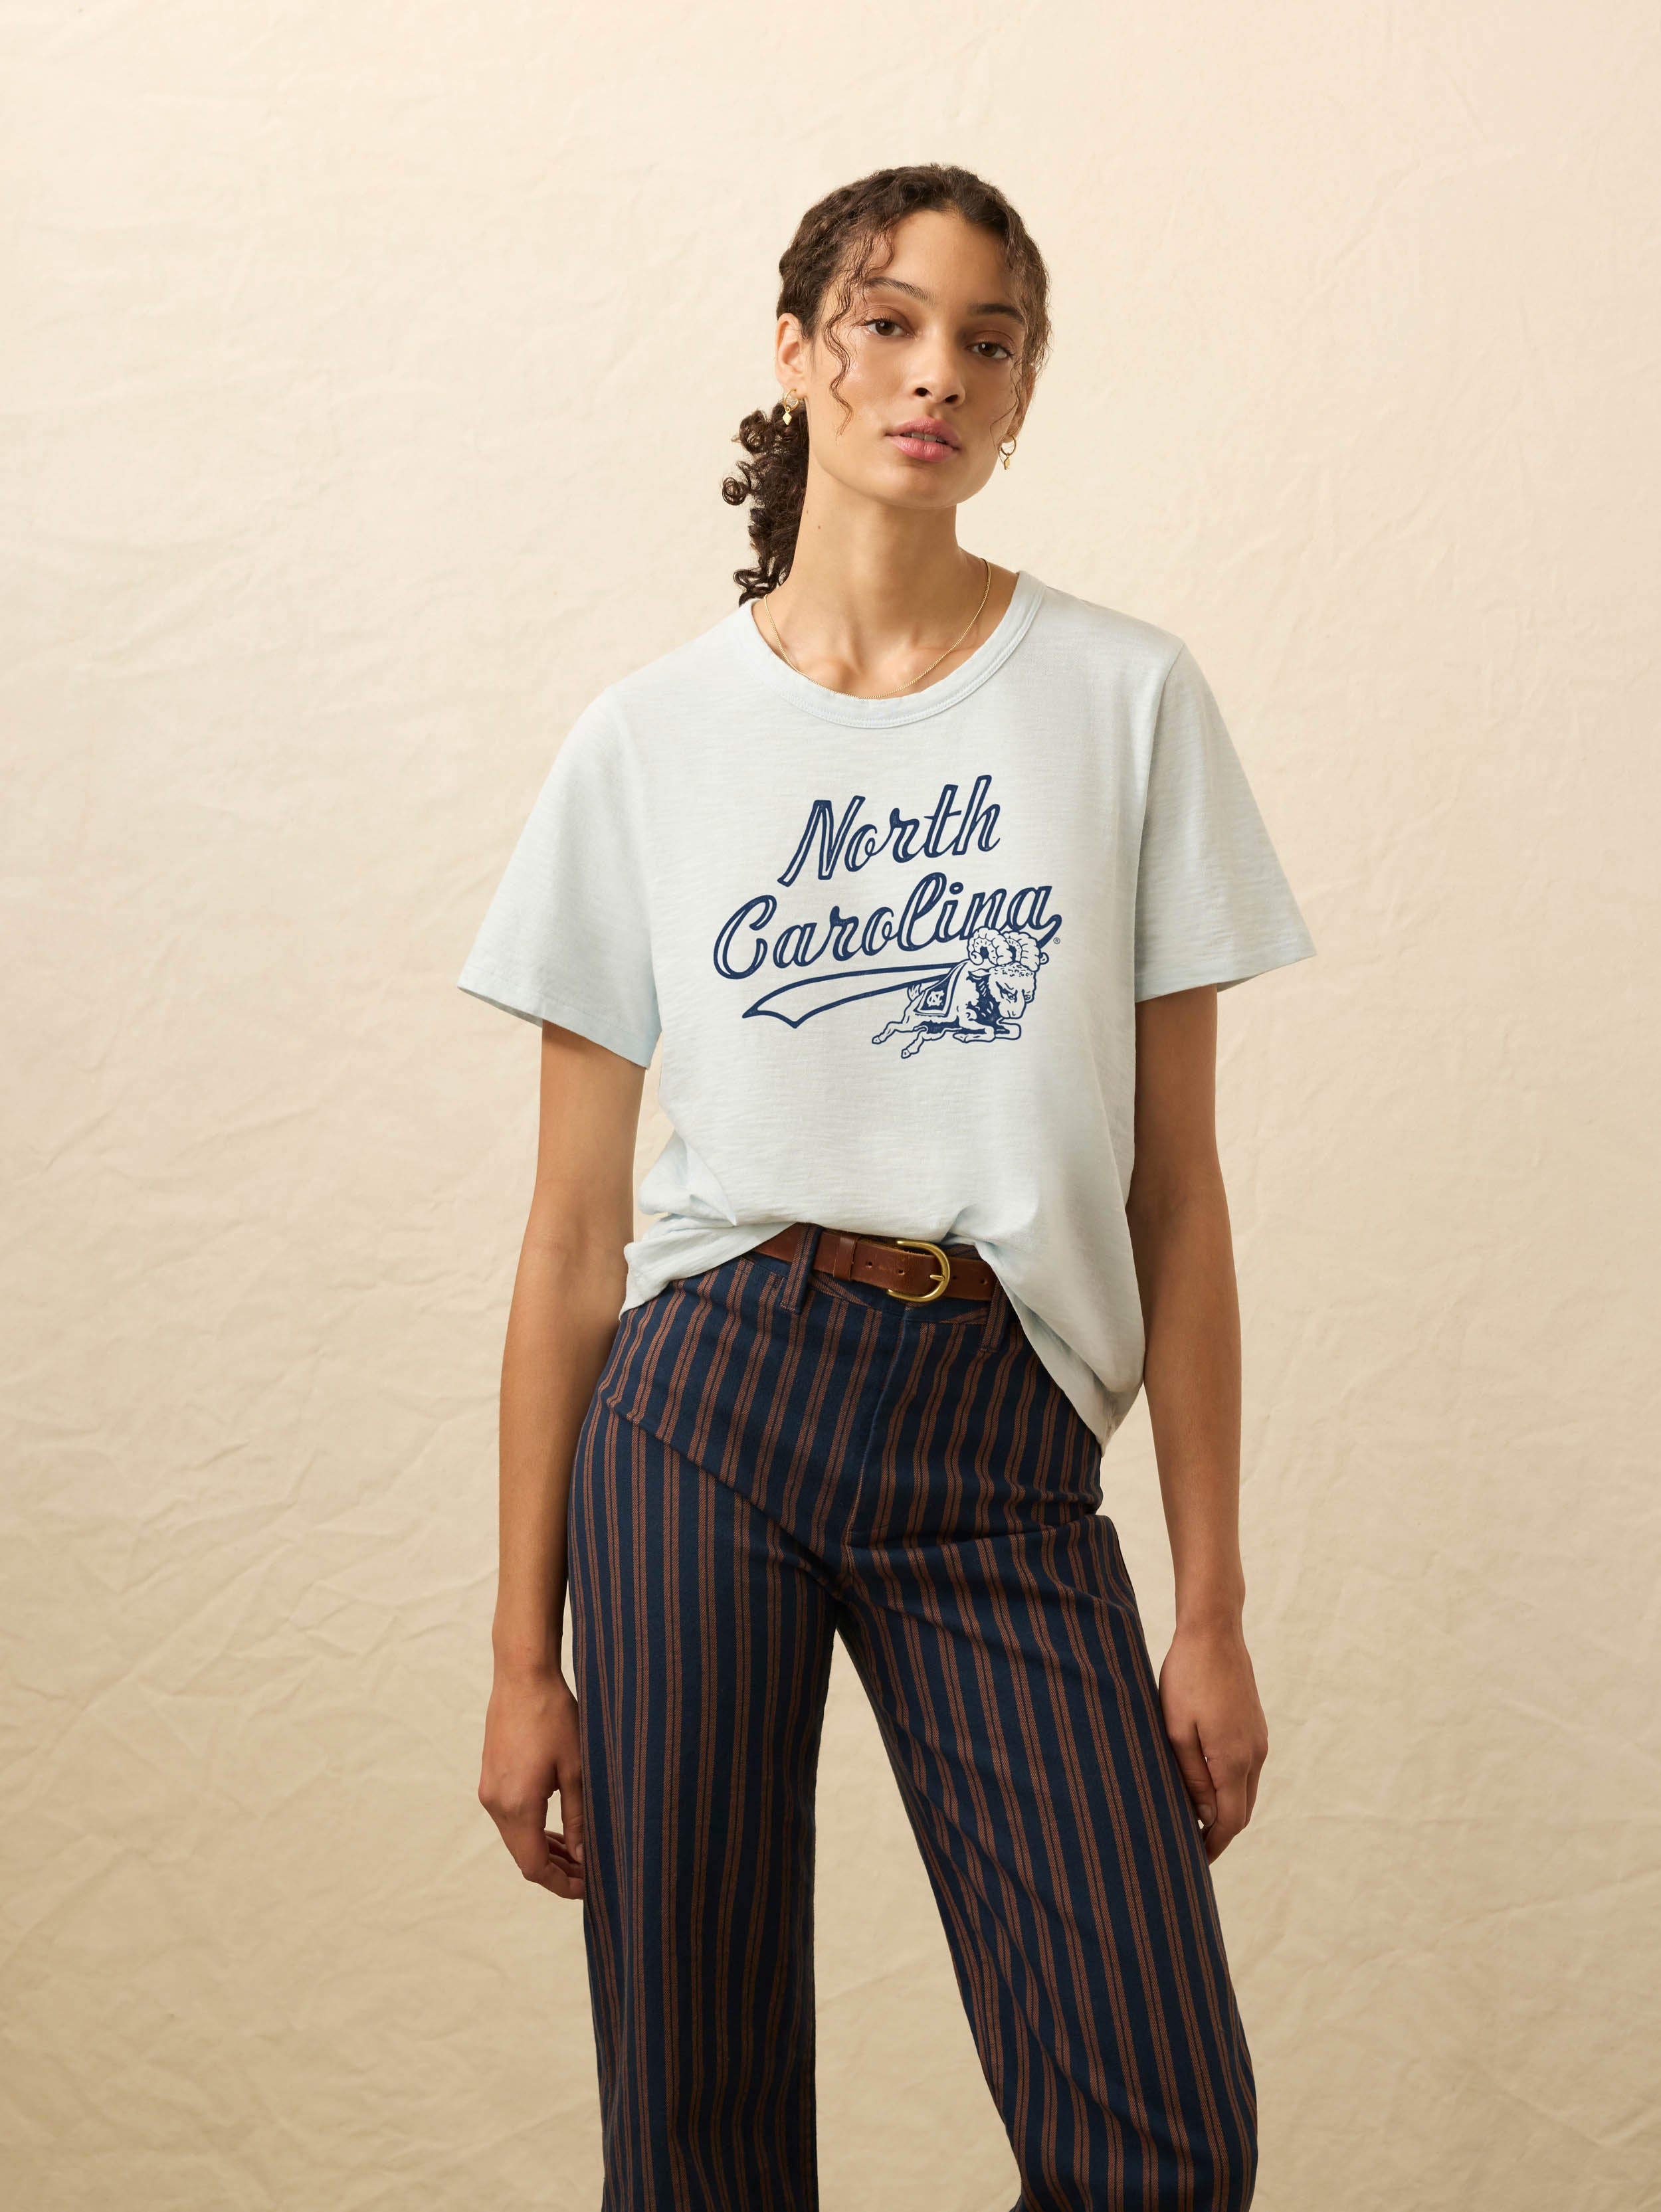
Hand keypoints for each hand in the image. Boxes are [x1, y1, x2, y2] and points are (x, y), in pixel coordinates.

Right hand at [478, 1662, 585, 1898]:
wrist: (522, 1675)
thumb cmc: (553, 1716)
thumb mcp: (577, 1769)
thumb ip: (578, 1818)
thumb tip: (582, 1857)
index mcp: (516, 1806)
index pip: (534, 1866)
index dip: (560, 1884)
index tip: (588, 1887)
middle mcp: (495, 1803)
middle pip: (523, 1856)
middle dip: (555, 1870)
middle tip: (588, 1874)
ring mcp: (489, 1790)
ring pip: (516, 1837)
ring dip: (543, 1849)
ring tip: (576, 1852)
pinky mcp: (491, 1776)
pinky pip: (511, 1817)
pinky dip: (532, 1829)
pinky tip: (556, 1825)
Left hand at [1157, 1617, 1267, 1863]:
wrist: (1214, 1631)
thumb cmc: (1186, 1677)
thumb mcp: (1176, 1730)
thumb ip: (1192, 1776)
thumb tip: (1205, 1816)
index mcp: (1234, 1759)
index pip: (1230, 1821)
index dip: (1213, 1846)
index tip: (1194, 1862)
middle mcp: (1254, 1754)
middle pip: (1242, 1811)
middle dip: (1220, 1833)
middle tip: (1191, 1847)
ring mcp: (1258, 1739)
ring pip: (1246, 1790)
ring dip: (1226, 1809)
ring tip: (1194, 1819)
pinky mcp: (1255, 1725)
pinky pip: (1247, 1769)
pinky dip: (1231, 1786)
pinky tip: (1206, 1783)